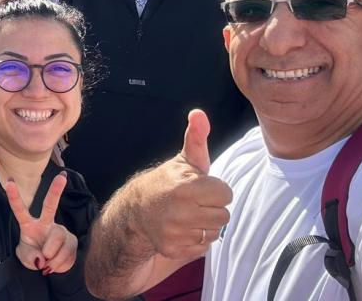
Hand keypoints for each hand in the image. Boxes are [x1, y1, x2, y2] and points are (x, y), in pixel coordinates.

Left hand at [5, 172, 77, 274]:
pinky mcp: (71, 240)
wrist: (49, 268)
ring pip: (57, 237)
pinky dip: (59, 263)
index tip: (9, 181)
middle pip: (50, 205)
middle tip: (62, 177)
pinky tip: (55, 264)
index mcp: (29, 225)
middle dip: (55, 190)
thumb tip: (41, 258)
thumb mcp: (25, 259)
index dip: (14, 197)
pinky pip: (67, 251)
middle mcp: (45, 223)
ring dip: (51, 256)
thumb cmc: (34, 256)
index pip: (20, 209)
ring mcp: (59, 230)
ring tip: (47, 264)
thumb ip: (29, 257)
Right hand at [131, 110, 231, 260]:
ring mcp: (176, 232)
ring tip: (188, 215)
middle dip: (212, 208)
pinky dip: (196, 239)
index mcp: (186, 187)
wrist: (135, 211)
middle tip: (194, 202)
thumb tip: (199, 113)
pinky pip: (203, 246)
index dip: (215, 189)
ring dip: (206, 224)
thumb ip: (196, 138)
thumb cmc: (166, 183)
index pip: (226, 193)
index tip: (200, 187)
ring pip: (215, 232)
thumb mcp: (182, 161)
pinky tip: (182, 228)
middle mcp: (181, 211)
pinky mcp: (173, 248)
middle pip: (224, 215)